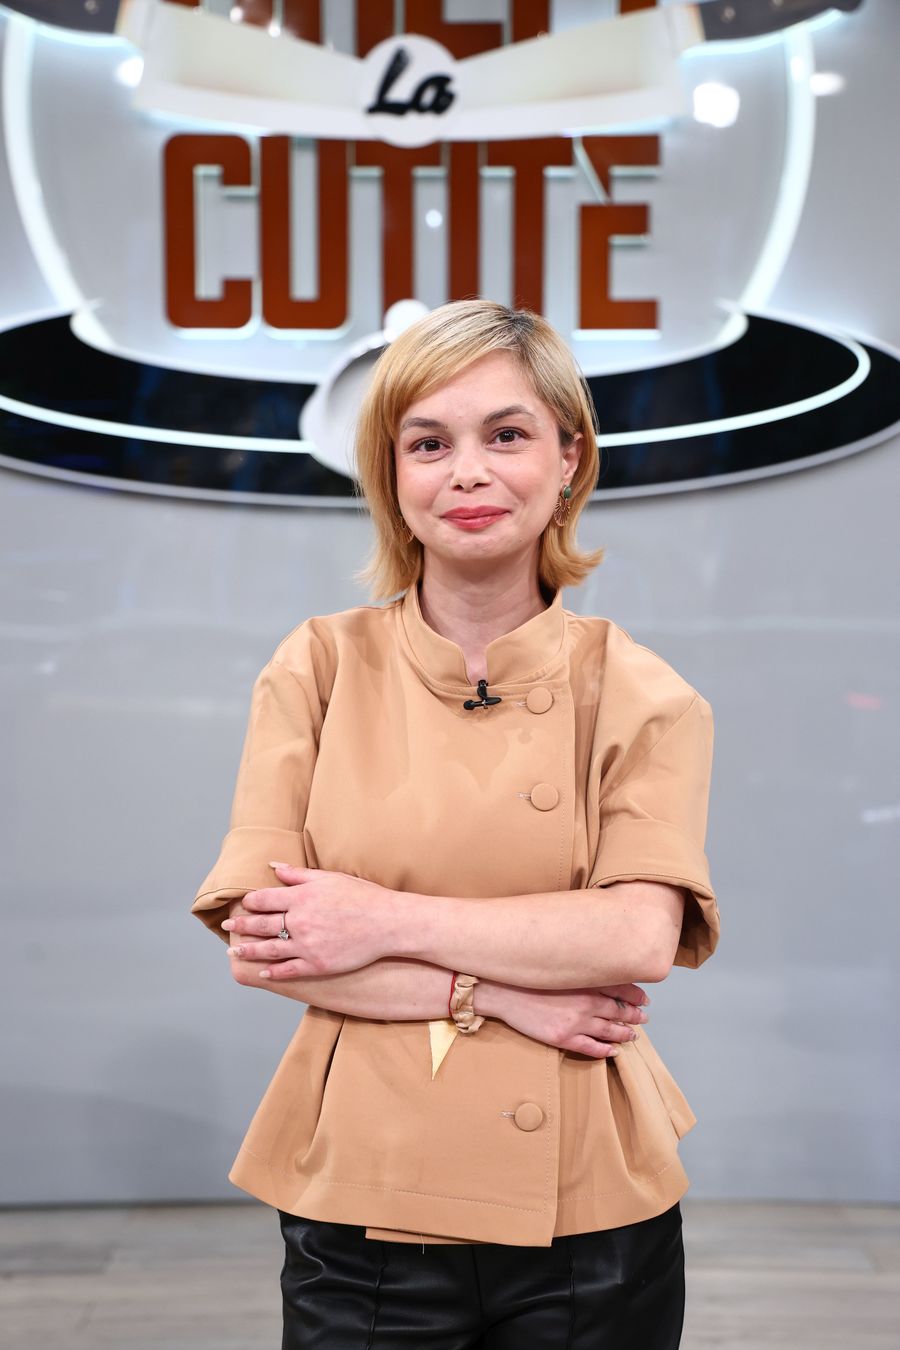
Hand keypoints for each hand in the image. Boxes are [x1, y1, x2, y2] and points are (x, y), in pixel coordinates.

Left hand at [222, 862, 396, 978]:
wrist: (387, 923)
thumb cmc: (362, 896)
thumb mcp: (330, 878)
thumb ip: (298, 874)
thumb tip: (274, 867)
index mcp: (301, 897)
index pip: (264, 899)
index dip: (249, 902)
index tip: (241, 904)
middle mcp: (300, 921)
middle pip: (261, 924)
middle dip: (240, 926)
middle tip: (227, 928)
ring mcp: (307, 945)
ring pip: (269, 949)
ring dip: (248, 950)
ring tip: (234, 952)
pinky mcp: (317, 964)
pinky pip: (288, 970)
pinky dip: (273, 971)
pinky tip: (262, 971)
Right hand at [481, 981, 649, 1058]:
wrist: (505, 992)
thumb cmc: (530, 978)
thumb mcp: (560, 969)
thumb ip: (582, 973)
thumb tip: (601, 976)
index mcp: (586, 982)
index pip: (621, 988)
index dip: (636, 995)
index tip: (644, 999)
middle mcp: (586, 1002)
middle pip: (619, 1011)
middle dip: (634, 1015)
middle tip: (643, 1018)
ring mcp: (576, 1022)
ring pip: (610, 1031)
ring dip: (624, 1034)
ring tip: (632, 1036)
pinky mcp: (564, 1037)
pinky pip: (591, 1048)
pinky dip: (606, 1051)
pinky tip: (613, 1052)